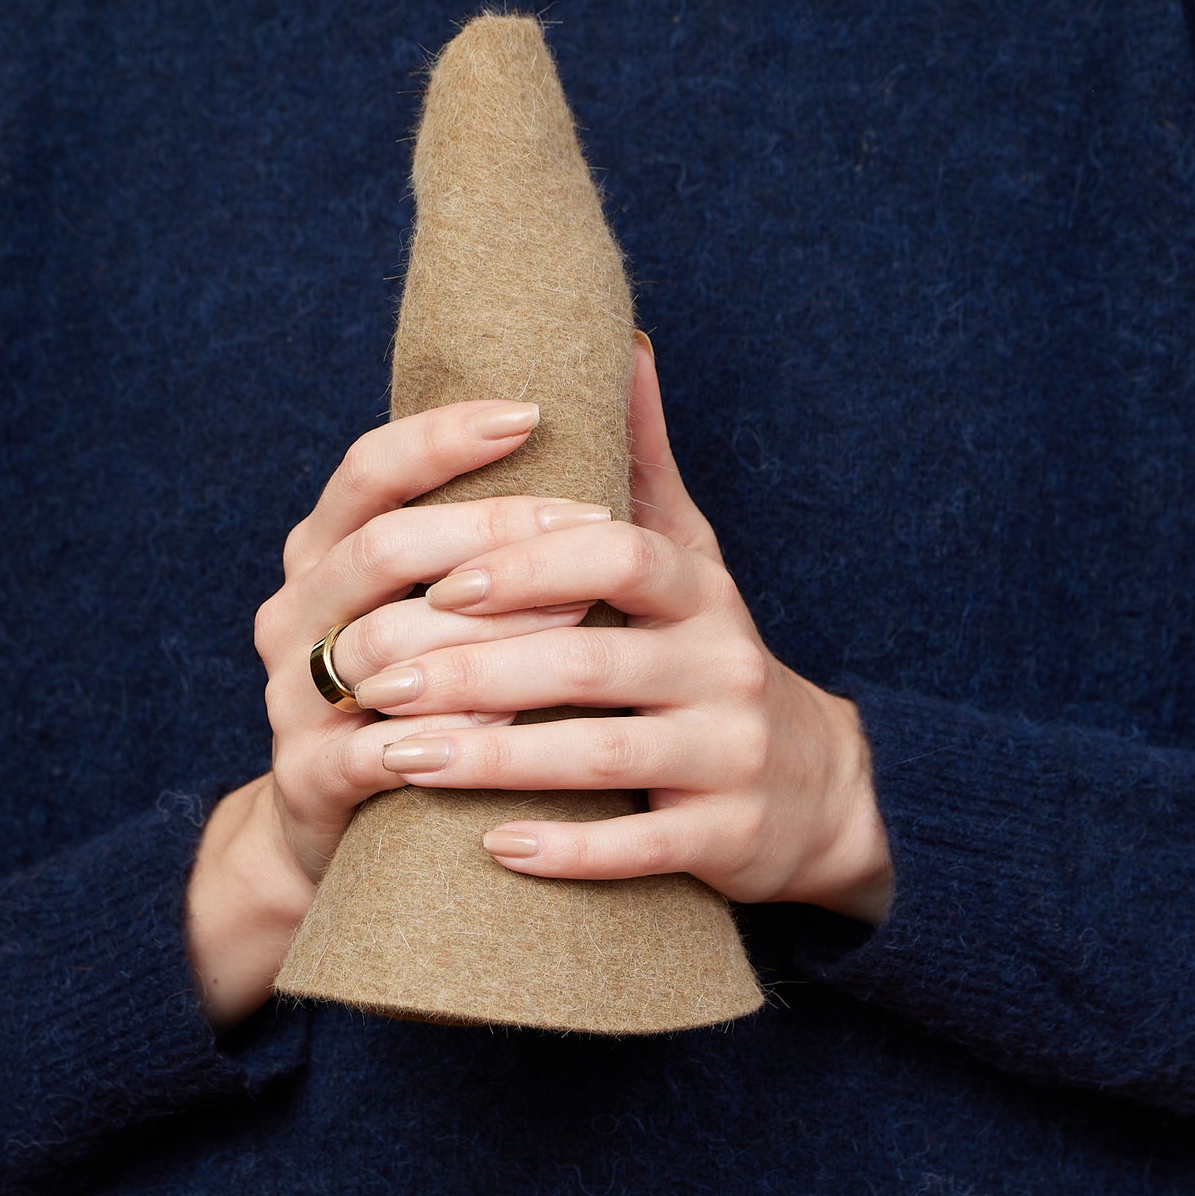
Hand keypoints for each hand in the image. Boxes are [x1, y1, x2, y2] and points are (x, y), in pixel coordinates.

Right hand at [186, 399, 603, 1024]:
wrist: (343, 831)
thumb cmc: (428, 692)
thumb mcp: (444, 601)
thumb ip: (497, 519)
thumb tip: (612, 383)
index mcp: (322, 552)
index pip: (369, 470)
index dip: (443, 437)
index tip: (534, 412)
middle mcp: (294, 611)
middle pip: (385, 547)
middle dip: (493, 528)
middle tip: (595, 517)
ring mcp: (290, 695)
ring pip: (385, 643)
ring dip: (490, 629)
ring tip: (581, 618)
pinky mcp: (308, 777)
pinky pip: (374, 746)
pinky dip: (449, 729)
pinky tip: (516, 717)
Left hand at [348, 338, 894, 922]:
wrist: (819, 793)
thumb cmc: (711, 662)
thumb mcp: (692, 561)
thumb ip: (645, 465)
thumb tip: (621, 343)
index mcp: (700, 592)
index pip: (620, 555)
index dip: (530, 564)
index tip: (441, 581)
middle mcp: (725, 666)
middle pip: (591, 661)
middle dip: (474, 671)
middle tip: (375, 680)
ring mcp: (731, 757)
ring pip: (604, 760)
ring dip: (495, 760)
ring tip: (401, 760)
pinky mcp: (729, 839)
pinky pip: (641, 850)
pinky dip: (566, 852)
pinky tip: (490, 849)